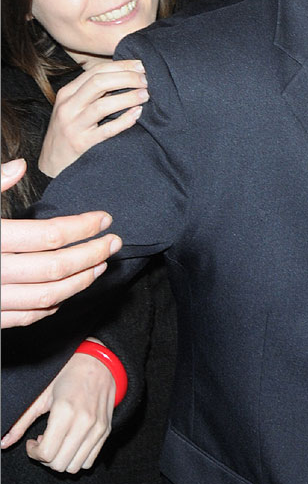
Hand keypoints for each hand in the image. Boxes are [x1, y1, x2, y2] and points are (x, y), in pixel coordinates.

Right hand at [1, 160, 120, 326]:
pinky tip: (64, 293)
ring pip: (47, 297)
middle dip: (91, 255)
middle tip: (113, 242)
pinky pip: (25, 317)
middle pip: (55, 268)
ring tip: (99, 265)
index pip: (49, 235)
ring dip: (80, 282)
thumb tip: (19, 165)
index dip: (82, 227)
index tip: (104, 218)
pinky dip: (50, 306)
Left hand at [1, 346, 115, 470]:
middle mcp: (84, 423)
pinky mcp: (106, 431)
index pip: (47, 453)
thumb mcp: (42, 396)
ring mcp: (97, 429)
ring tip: (58, 442)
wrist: (100, 364)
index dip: (34, 453)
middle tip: (43, 442)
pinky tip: (71, 443)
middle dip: (45, 459)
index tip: (32, 442)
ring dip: (61, 460)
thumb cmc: (68, 375)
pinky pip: (90, 460)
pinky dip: (77, 459)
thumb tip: (3, 442)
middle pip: (59, 464)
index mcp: (65, 412)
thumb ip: (22, 421)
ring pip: (75, 467)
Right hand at [37, 60, 147, 177]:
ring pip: (103, 105)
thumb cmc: (69, 131)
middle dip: (126, 78)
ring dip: (128, 97)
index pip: (95, 71)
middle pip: (99, 83)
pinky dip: (125, 120)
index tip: (140, 65)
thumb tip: (125, 75)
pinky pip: (107, 130)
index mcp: (67, 93)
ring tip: (146, 95)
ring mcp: (74, 125)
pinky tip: (138, 114)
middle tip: (146, 80)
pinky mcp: (82, 143)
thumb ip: (93, 92)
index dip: (121, 66)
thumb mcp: (74, 107)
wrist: (52, 162)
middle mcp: (68, 106)